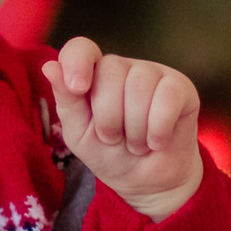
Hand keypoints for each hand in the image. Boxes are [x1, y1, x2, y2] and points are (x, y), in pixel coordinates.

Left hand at [44, 39, 203, 220]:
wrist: (147, 182)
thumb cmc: (109, 154)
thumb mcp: (79, 133)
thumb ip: (67, 101)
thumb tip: (50, 66)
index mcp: (93, 74)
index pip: (81, 49)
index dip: (77, 62)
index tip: (78, 88)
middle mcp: (123, 68)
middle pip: (110, 73)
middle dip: (108, 119)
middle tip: (115, 138)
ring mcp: (153, 73)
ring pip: (139, 87)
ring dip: (134, 130)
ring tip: (137, 143)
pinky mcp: (180, 87)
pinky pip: (166, 99)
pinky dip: (157, 130)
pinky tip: (157, 141)